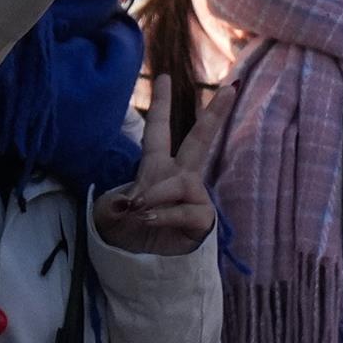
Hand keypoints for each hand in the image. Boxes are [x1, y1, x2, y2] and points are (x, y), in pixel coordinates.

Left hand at [93, 74, 223, 254]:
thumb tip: (136, 201)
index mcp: (157, 168)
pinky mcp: (203, 218)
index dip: (162, 105)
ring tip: (139, 210)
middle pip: (199, 141)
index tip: (166, 77)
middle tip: (230, 89)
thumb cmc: (128, 233)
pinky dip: (164, 215)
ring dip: (157, 195)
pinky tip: (151, 221)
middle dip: (214, 115)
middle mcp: (180, 177)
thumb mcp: (111, 214)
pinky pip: (185, 209)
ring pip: (181, 183)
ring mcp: (194, 196)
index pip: (158, 132)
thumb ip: (119, 202)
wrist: (142, 265)